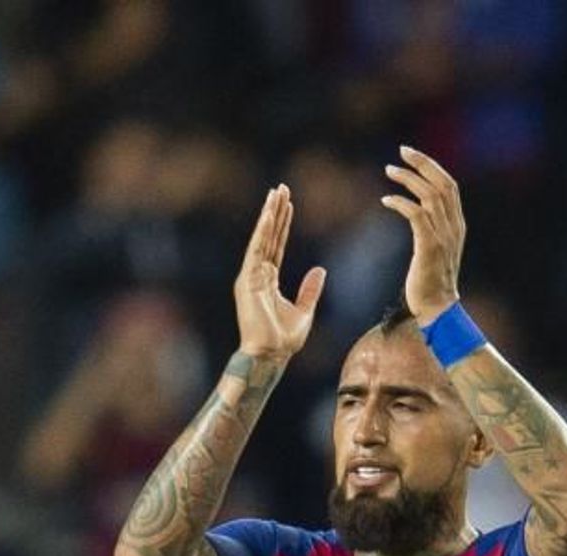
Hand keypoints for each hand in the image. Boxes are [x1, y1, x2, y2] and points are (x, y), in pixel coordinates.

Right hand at [231, 185, 327, 364]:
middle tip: (281, 188)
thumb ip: (310, 289)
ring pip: (262, 238)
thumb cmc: (284, 340)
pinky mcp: (247, 279)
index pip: (277, 245)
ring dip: (269, 215)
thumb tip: (319, 270)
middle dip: (275, 212)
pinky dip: (263, 231)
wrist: (270, 355)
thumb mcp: (304, 311)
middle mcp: (257, 274)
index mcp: (268, 280)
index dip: (283, 225)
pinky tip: (269, 214)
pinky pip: (257, 249)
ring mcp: (250, 275)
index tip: (288, 204)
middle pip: (269, 236)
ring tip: (276, 193)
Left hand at [382, 147, 468, 323]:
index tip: (411, 155)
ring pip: (429, 195)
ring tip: (389, 171)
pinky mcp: (430, 247)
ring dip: (408, 179)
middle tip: (402, 151)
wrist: (438, 308)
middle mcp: (453, 227)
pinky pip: (416, 215)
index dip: (432, 166)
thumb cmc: (431, 281)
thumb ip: (432, 227)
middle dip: (422, 163)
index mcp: (457, 225)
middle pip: (442, 184)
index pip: (449, 186)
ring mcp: (444, 237)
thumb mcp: (436, 248)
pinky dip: (401, 203)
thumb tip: (417, 208)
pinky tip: (386, 201)